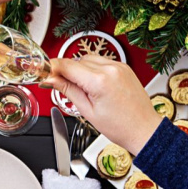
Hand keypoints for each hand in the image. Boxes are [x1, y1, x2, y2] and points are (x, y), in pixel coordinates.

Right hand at [43, 56, 162, 154]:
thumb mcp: (87, 111)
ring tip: (82, 89)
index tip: (43, 72)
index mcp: (100, 81)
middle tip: (60, 86)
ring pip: (88, 59)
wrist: (144, 129)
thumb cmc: (120, 126)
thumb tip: (51, 80)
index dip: (52, 68)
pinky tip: (94, 84)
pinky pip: (101, 61)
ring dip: (80, 69)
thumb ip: (67, 90)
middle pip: (77, 60)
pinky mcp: (123, 67)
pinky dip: (93, 69)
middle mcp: (110, 69)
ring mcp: (119, 66)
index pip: (67, 65)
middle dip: (66, 71)